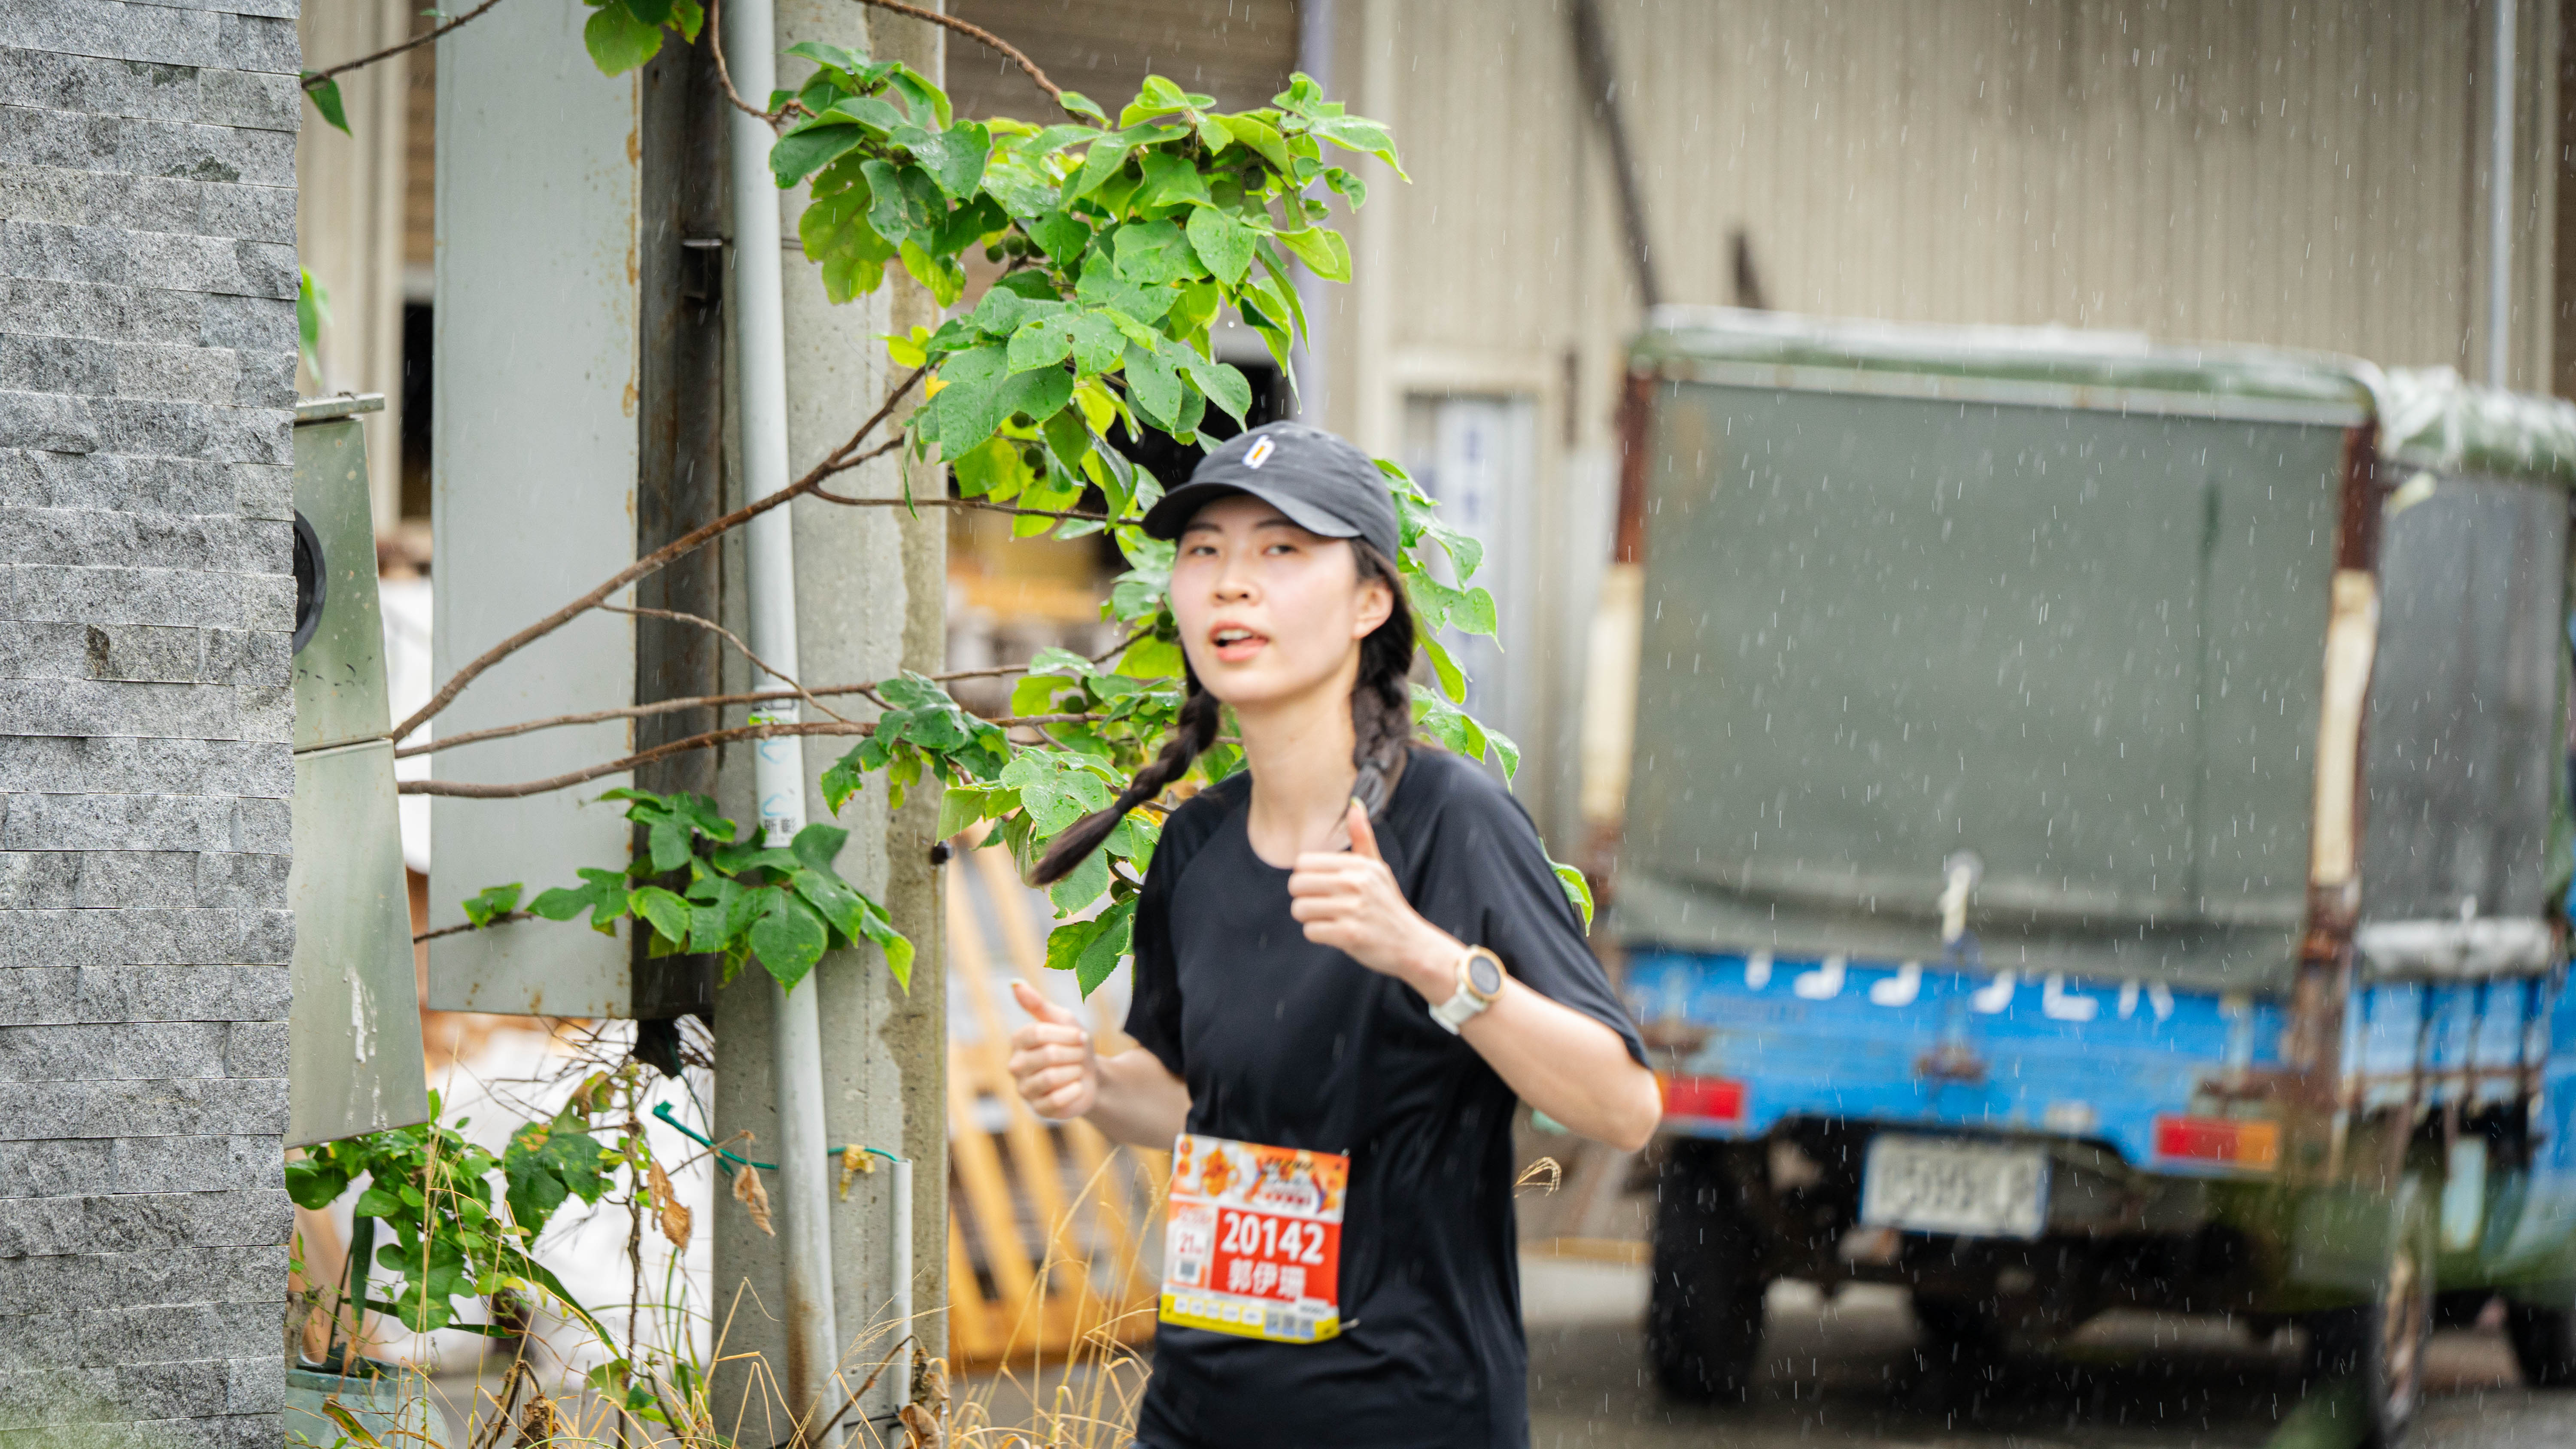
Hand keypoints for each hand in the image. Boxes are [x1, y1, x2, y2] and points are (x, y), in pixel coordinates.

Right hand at [1006, 980, 1098, 1120]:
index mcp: (1018, 1041)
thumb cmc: (1074, 1045)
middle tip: (1080, 1056)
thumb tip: (1015, 983)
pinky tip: (1077, 1087)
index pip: (1037, 1033)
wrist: (1091, 1077)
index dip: (1065, 1035)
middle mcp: (1015, 1065)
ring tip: (1077, 1070)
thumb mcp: (1062, 1020)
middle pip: (1047, 1055)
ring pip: (1051, 1077)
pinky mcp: (1038, 1109)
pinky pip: (1056, 1100)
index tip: (1081, 1036)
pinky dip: (1074, 1091)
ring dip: (1074, 1071)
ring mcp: (1024, 1089)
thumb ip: (1037, 1004)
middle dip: (1073, 1054)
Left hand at [1288, 800, 1456, 992]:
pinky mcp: (1349, 935)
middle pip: (1296, 885)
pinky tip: (1337, 934)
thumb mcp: (1378, 868)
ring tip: (1331, 920)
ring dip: (1310, 918)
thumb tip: (1354, 803)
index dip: (1307, 877)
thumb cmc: (1387, 904)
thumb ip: (1362, 837)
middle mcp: (1356, 883)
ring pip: (1300, 909)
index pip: (1303, 862)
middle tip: (1325, 906)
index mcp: (1359, 864)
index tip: (1323, 887)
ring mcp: (1353, 909)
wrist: (1410, 944)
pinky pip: (1310, 931)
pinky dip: (1319, 936)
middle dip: (1304, 898)